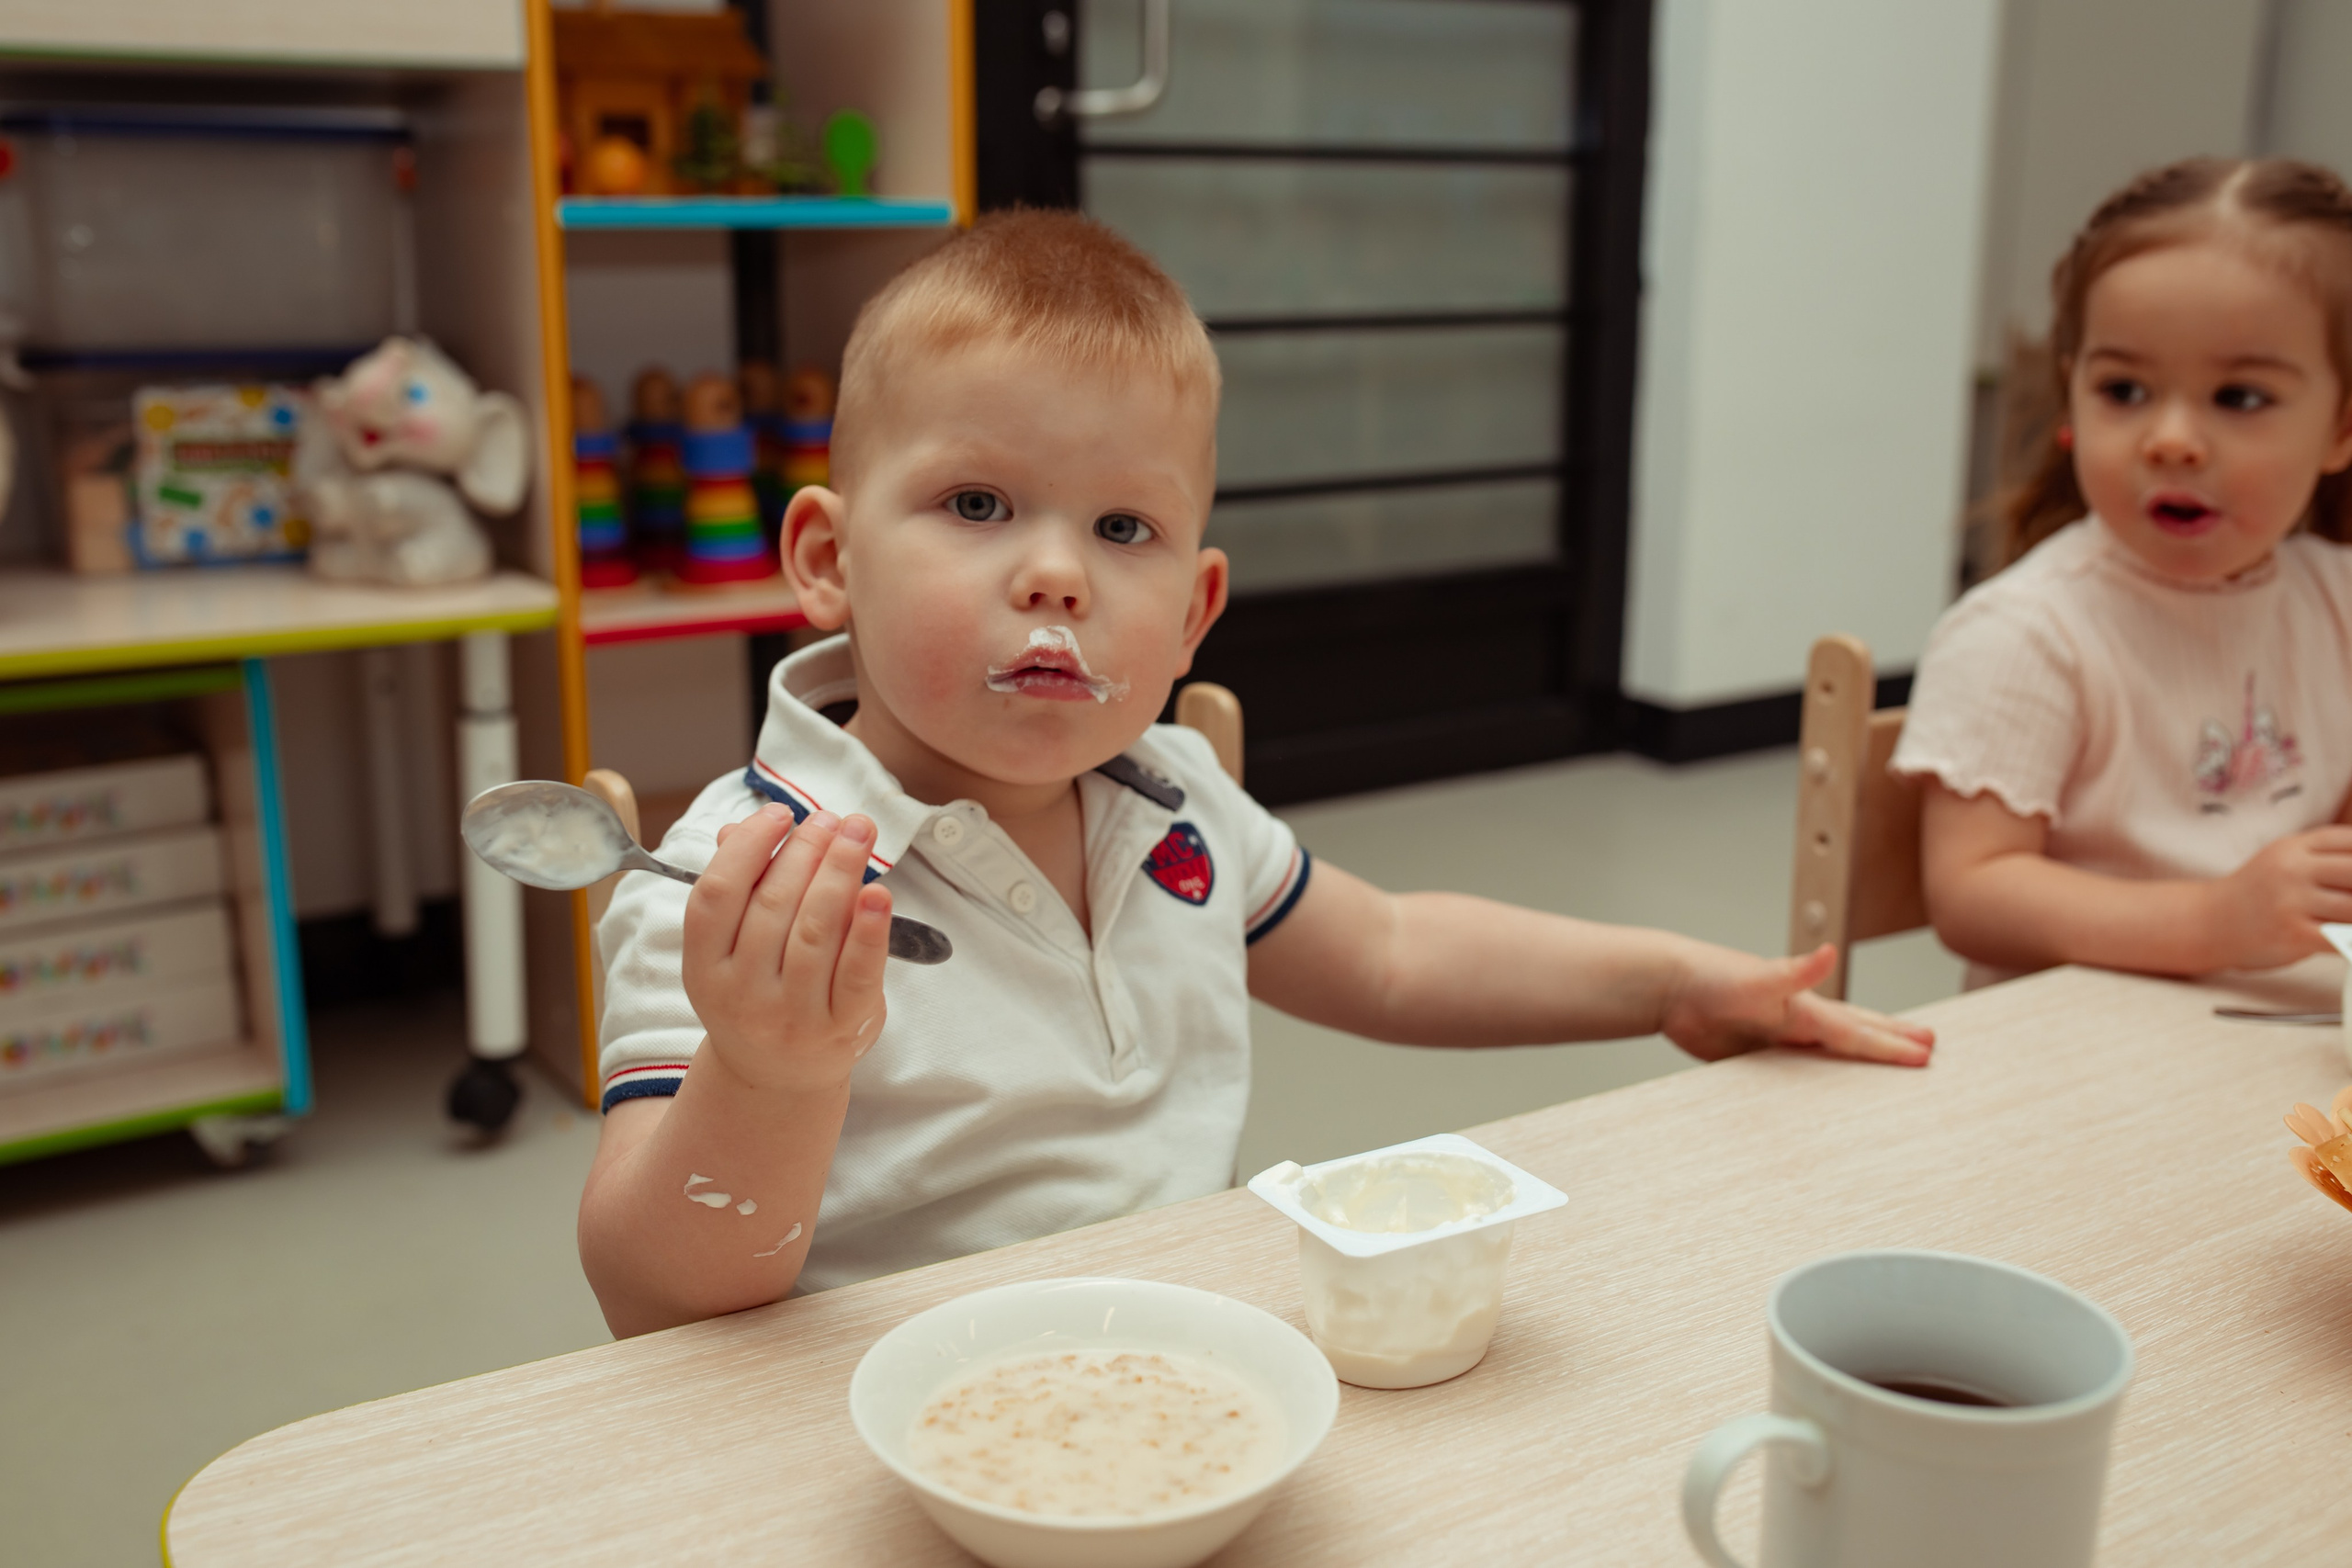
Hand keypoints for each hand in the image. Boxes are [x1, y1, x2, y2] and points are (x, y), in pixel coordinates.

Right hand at [682, 804, 893, 1093]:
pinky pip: (857, 972)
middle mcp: (742, 994)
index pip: (717, 894)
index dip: (748, 847)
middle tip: (832, 818)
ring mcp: (791, 1016)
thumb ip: (736, 889)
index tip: (779, 814)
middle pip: (774, 905)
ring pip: (816, 930)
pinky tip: (880, 893)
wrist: (776, 1077)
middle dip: (807, 850)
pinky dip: (871, 930)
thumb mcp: (728, 950)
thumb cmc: (756, 992)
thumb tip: (741, 828)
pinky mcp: (839, 1028)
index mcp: (704, 967)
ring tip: (858, 832)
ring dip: (841, 871)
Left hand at [1658, 942, 1932, 1066]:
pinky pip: (1793, 1073)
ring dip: (1861, 1057)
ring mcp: (1777, 1038)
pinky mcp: (1753, 1055)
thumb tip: (1828, 953)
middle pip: (1853, 1033)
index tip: (1928, 1054)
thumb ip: (1795, 971)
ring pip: (1830, 1052)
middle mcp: (1797, 1022)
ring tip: (1891, 1058)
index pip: (1857, 1032)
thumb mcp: (1758, 977)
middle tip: (1931, 1045)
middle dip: (1892, 1040)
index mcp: (1804, 1009)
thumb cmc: (1712, 976)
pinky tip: (1824, 1084)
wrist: (1669, 985)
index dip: (1891, 1045)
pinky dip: (1816, 1078)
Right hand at [2203, 827, 2351, 970]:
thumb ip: (2325, 857)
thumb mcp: (2284, 860)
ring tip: (2347, 918)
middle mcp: (2291, 870)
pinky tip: (2349, 940)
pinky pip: (2341, 938)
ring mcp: (2290, 902)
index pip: (2349, 840)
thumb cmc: (2257, 894)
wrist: (2209, 922)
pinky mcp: (2293, 934)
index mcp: (2293, 847)